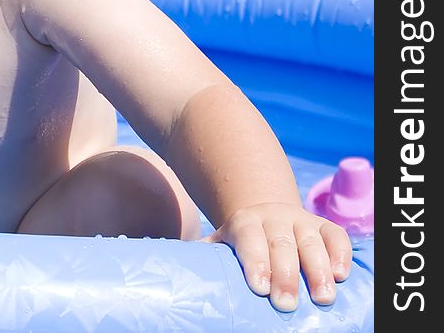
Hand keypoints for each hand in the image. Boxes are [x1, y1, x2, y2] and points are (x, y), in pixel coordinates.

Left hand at [204, 202, 352, 311]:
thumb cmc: (240, 242)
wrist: (264, 215)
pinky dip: (340, 254)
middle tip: (285, 303)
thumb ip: (206, 255)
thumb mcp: (220, 243)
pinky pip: (336, 236)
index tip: (259, 288)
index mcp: (244, 222)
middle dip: (285, 274)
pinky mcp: (325, 226)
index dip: (255, 262)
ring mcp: (301, 220)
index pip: (249, 239)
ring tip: (322, 298)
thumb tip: (178, 273)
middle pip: (281, 243)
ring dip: (318, 270)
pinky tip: (341, 276)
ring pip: (311, 241)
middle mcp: (274, 218)